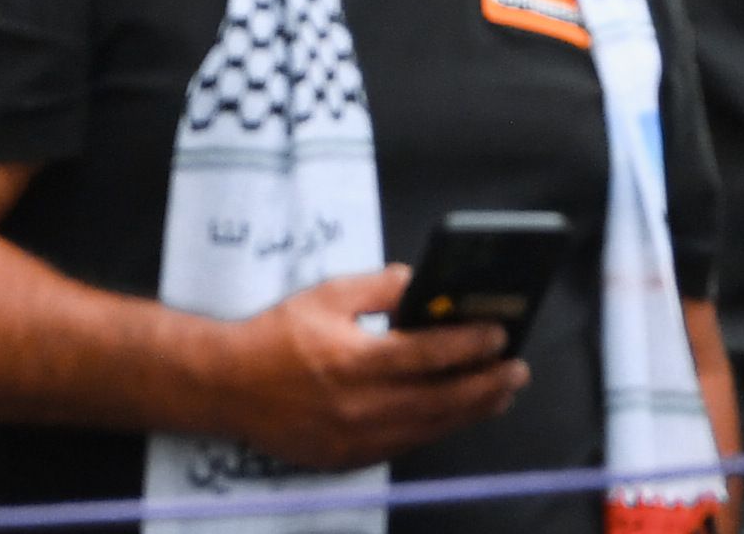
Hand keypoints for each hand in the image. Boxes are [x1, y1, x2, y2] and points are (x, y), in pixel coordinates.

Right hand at [190, 267, 526, 469]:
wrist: (226, 387)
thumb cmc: (277, 335)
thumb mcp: (327, 295)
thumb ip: (379, 288)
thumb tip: (422, 284)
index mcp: (353, 360)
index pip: (427, 355)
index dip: (469, 346)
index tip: (501, 334)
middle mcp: (357, 405)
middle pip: (438, 400)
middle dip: (485, 385)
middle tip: (518, 370)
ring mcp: (353, 439)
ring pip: (427, 428)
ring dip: (469, 411)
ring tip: (500, 394)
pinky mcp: (346, 458)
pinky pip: (403, 445)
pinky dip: (435, 429)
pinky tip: (455, 415)